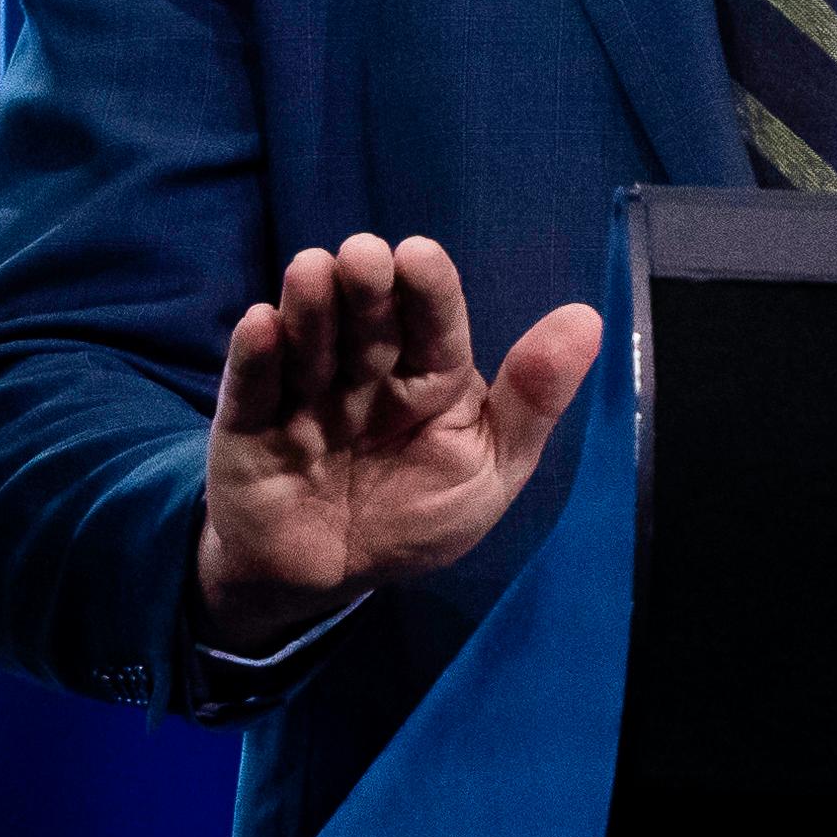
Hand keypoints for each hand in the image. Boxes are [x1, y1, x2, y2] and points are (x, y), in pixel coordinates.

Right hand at [195, 233, 602, 653]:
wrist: (325, 580)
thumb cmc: (415, 516)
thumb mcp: (487, 470)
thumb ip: (532, 403)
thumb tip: (588, 318)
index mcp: (429, 376)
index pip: (433, 323)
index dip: (428, 288)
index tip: (419, 256)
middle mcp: (365, 372)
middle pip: (367, 322)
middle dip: (366, 287)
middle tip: (363, 257)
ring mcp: (304, 393)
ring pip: (308, 342)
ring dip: (310, 307)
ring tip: (311, 271)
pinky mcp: (248, 425)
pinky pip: (250, 388)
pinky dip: (254, 356)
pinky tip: (261, 324)